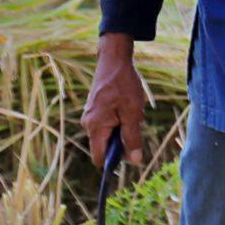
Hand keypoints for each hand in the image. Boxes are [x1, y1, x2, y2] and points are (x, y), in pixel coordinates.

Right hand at [83, 35, 149, 165]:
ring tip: (131, 111)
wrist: (114, 61)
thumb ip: (132, 138)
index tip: (129, 156)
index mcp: (95, 127)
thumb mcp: (132, 113)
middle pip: (105, 146)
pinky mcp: (96, 110)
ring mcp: (91, 116)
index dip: (112, 162)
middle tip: (135, 123)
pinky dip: (120, 120)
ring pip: (109, 134)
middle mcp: (89, 124)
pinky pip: (109, 123)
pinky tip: (128, 106)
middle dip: (122, 141)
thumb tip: (135, 161)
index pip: (98, 158)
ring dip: (123, 129)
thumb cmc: (124, 85)